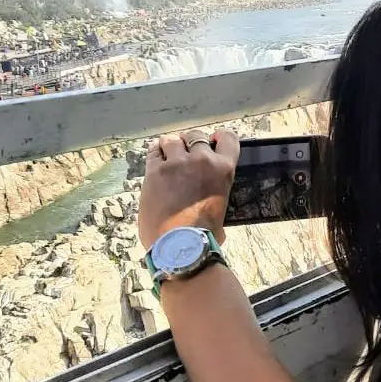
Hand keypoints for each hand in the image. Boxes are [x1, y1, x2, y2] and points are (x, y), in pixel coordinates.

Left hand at [138, 128, 238, 248]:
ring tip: (168, 158)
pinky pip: (153, 152)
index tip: (213, 141)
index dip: (219, 137)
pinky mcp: (154, 171)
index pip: (227, 138)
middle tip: (186, 155)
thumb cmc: (205, 235)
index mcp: (223, 170)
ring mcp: (176, 164)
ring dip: (170, 147)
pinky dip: (155, 154)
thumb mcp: (221, 207)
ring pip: (171, 140)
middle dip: (190, 143)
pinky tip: (156, 161)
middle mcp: (201, 161)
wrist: (181, 245)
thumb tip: (209, 198)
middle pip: (196, 136)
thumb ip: (215, 191)